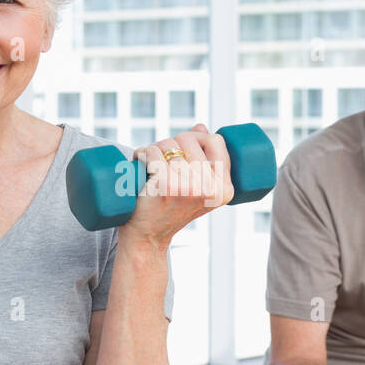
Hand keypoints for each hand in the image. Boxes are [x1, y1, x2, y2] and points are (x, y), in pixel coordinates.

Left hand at [118, 123, 234, 250]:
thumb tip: (201, 127)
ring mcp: (190, 187)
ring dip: (154, 148)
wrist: (148, 237)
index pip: (216, 141)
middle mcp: (211, 189)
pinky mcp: (167, 186)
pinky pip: (153, 153)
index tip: (183, 148)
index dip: (197, 137)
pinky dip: (141, 153)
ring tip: (150, 164)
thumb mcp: (197, 188)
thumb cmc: (170, 209)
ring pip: (168, 144)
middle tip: (161, 160)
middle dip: (171, 142)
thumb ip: (203, 158)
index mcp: (226, 189)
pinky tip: (138, 162)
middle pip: (189, 139)